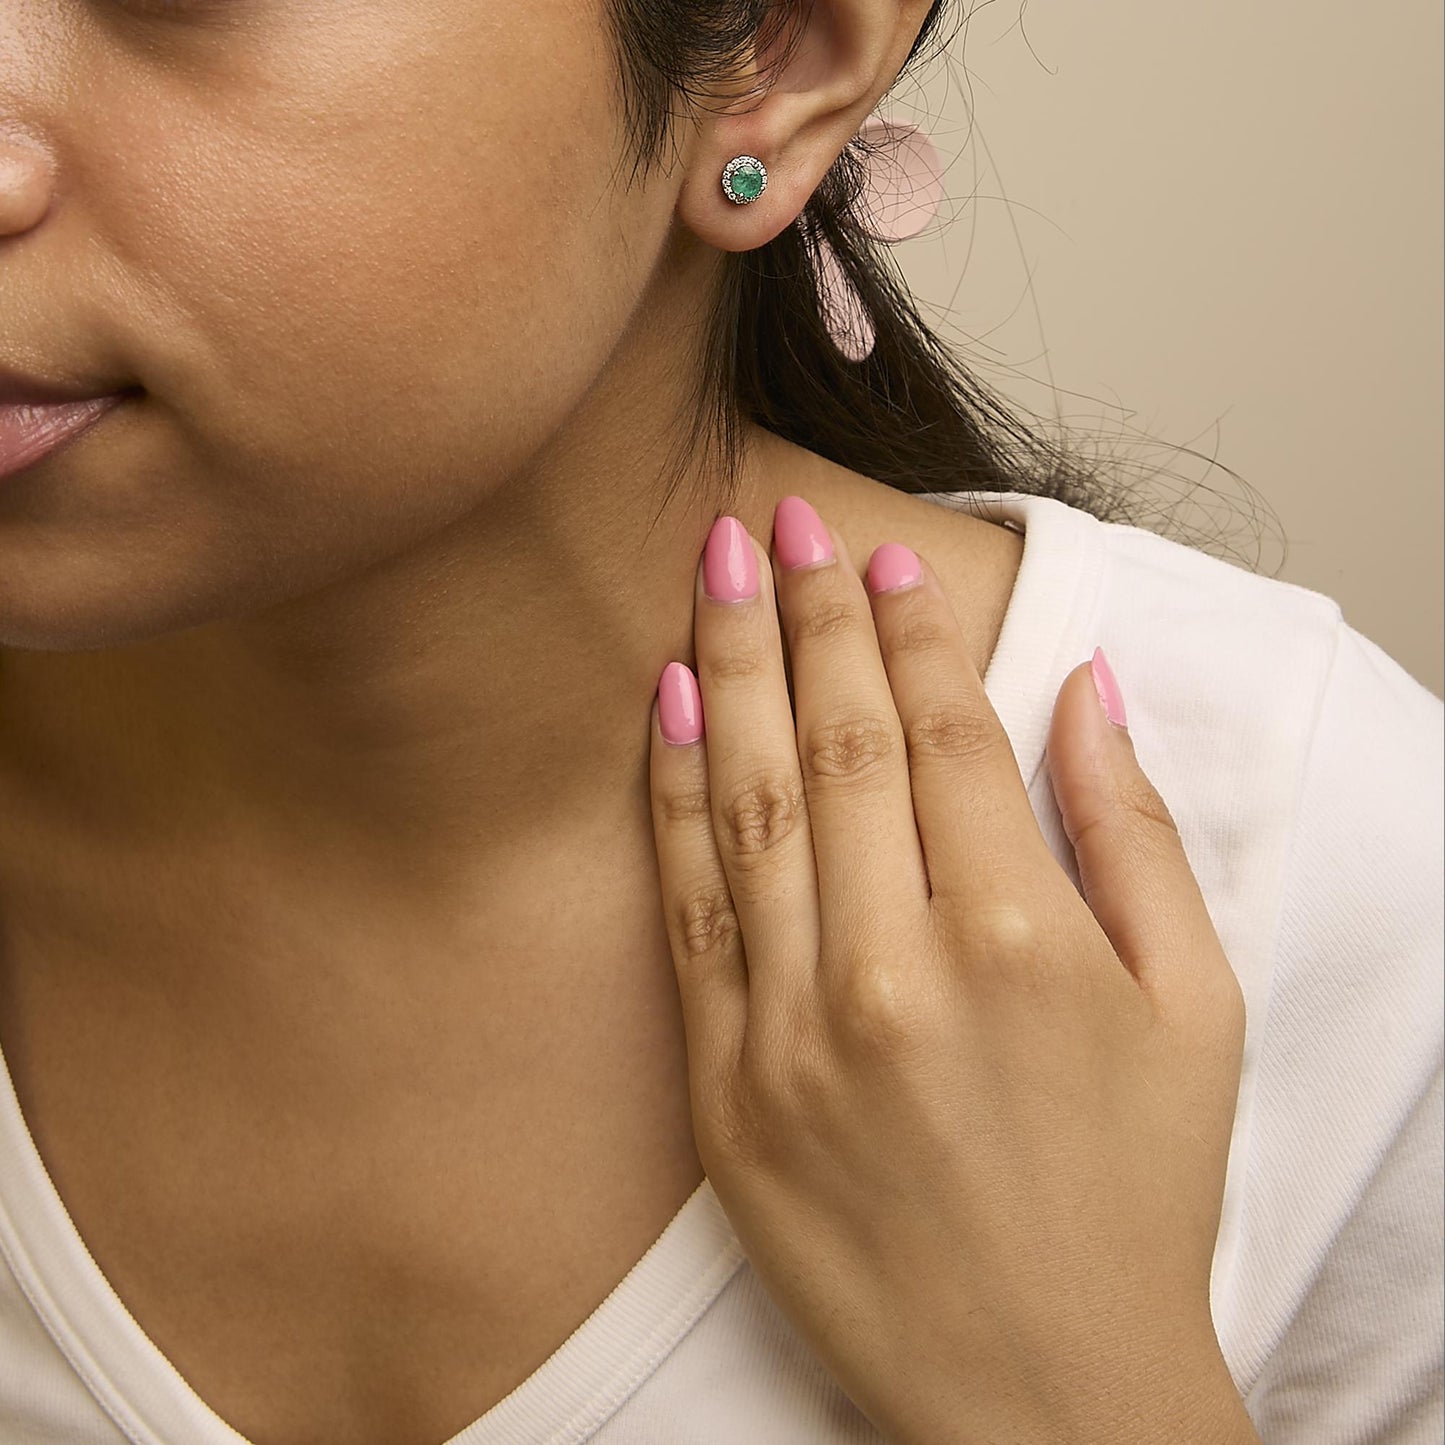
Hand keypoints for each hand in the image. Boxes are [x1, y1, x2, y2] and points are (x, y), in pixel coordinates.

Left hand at [646, 498, 1249, 1444]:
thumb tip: (1084, 691)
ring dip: (731, 668)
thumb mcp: (1192, 1010)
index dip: (912, 629)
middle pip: (840, 740)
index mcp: (1020, 940)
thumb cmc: (1132, 1195)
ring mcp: (792, 1030)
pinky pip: (690, 907)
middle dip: (806, 611)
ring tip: (713, 567)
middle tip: (780, 517)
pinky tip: (669, 704)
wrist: (1037, 1388)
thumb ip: (1133, 833)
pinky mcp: (724, 1087)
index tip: (886, 557)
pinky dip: (674, 795)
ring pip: (752, 801)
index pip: (945, 732)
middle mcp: (894, 970)